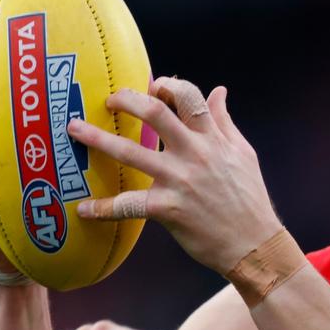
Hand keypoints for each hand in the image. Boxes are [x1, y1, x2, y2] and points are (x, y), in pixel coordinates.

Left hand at [67, 77, 283, 273]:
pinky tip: (83, 210)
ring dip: (98, 138)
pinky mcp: (169, 209)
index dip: (168, 85)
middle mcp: (195, 154)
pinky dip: (103, 208)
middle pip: (155, 112)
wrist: (255, 245)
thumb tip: (219, 91)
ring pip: (131, 152)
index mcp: (214, 139)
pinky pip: (128, 205)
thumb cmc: (249, 198)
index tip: (152, 84)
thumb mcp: (243, 154)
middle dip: (127, 100)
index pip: (189, 97)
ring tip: (74, 129)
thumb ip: (224, 122)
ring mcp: (180, 180)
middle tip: (108, 99)